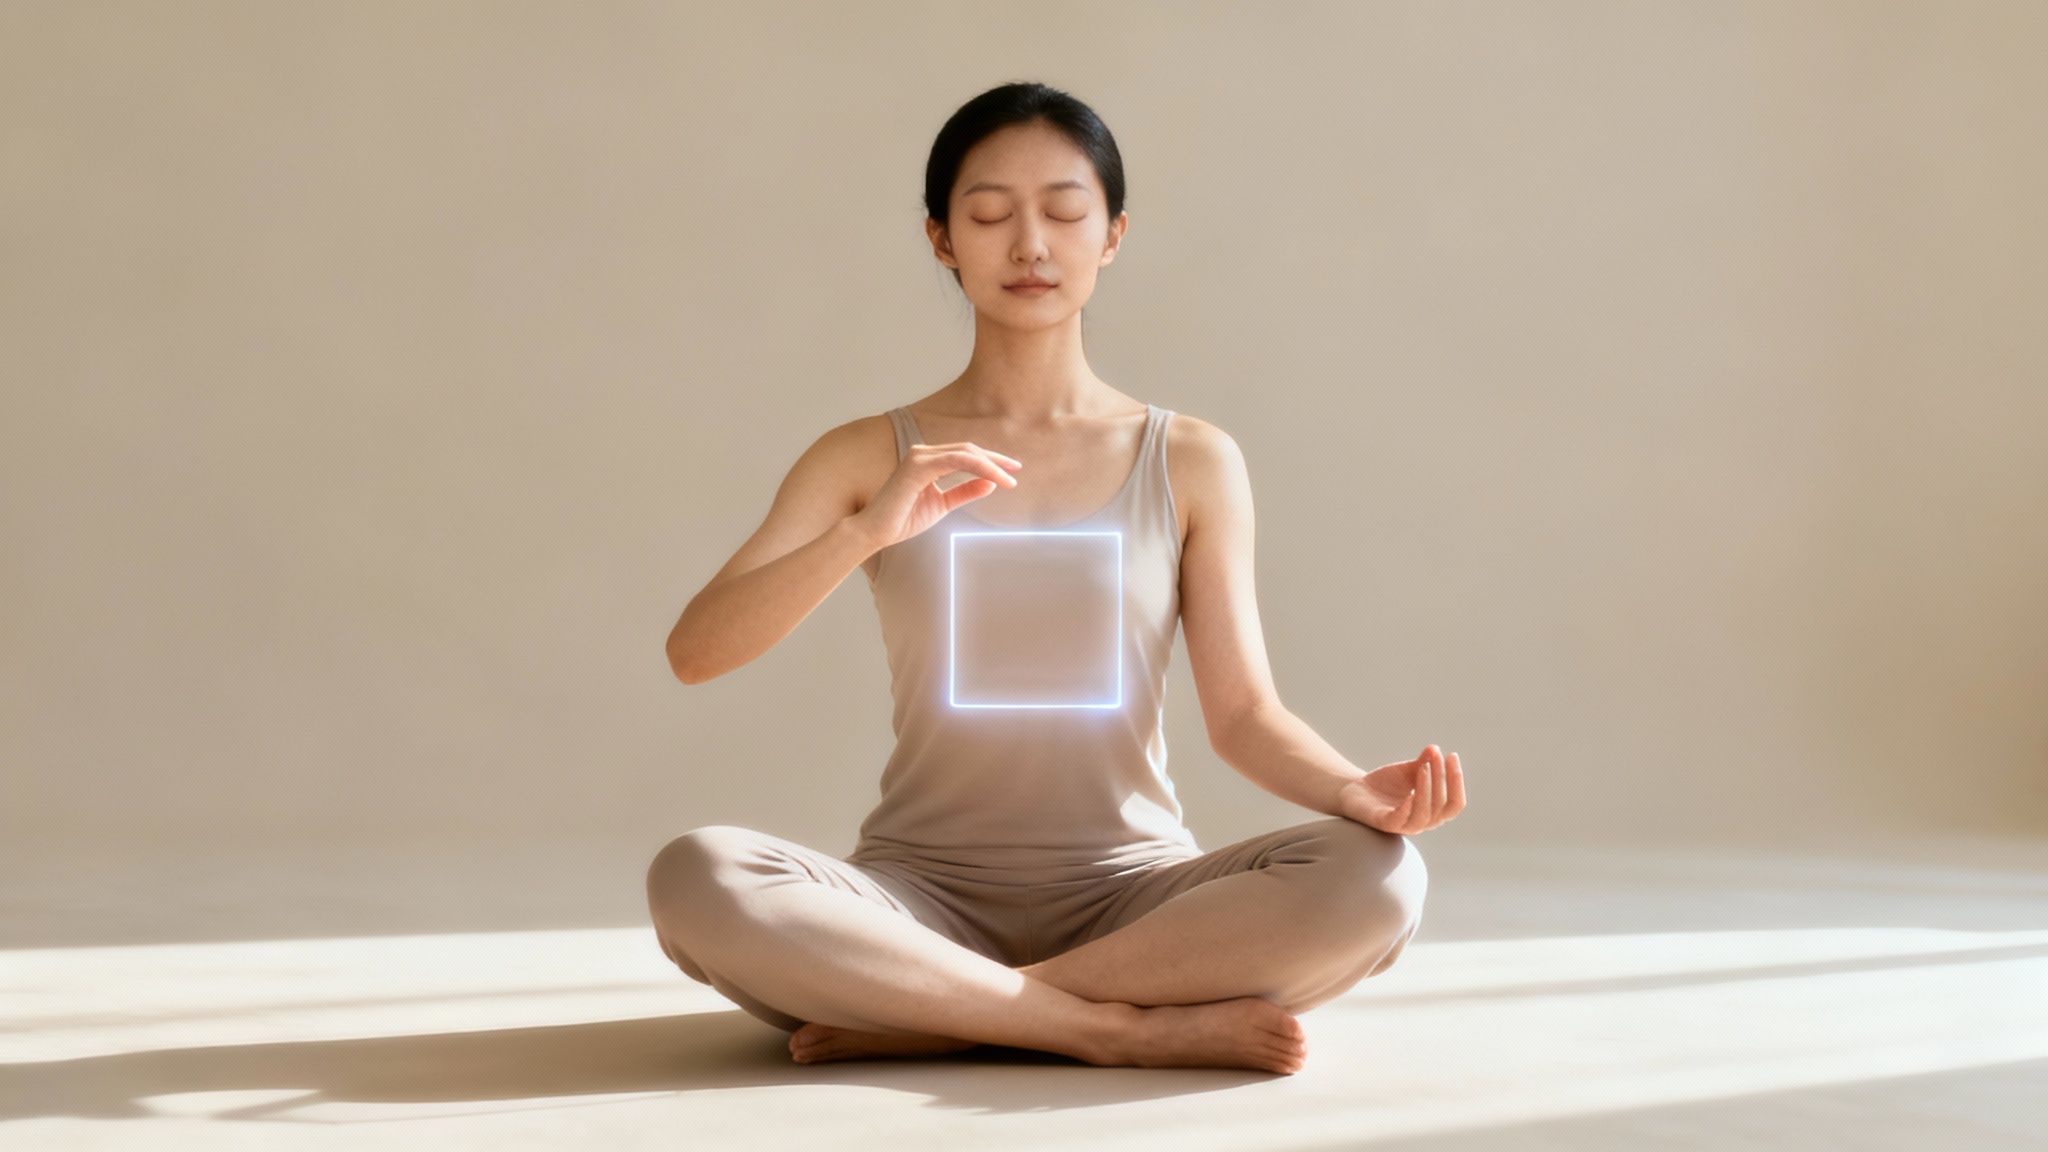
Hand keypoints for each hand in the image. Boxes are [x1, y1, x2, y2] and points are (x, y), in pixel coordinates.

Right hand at [849, 438, 1022, 549]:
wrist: (877, 532)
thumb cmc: (903, 518)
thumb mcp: (943, 504)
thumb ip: (964, 492)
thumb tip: (989, 484)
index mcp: (929, 461)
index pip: (965, 455)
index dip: (990, 461)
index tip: (1011, 471)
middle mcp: (924, 453)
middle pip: (968, 450)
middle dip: (995, 459)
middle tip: (1016, 470)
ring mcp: (920, 457)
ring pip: (965, 453)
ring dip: (991, 465)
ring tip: (1009, 479)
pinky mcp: (918, 466)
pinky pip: (956, 461)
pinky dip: (978, 467)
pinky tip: (993, 479)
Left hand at [1336, 745, 1465, 834]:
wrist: (1357, 791)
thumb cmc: (1387, 784)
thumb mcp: (1408, 771)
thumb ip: (1423, 763)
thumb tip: (1434, 748)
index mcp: (1433, 811)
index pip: (1455, 803)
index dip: (1457, 781)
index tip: (1452, 755)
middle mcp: (1423, 822)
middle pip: (1441, 806)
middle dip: (1441, 778)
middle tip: (1434, 756)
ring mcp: (1404, 825)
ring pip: (1424, 815)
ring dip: (1427, 790)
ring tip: (1423, 768)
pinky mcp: (1385, 824)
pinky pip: (1400, 820)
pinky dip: (1407, 808)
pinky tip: (1410, 793)